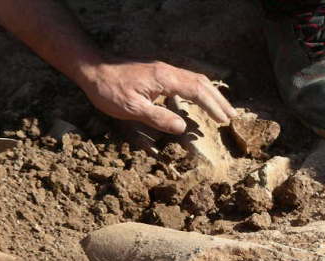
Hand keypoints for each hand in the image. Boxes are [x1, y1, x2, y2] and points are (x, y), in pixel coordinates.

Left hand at [80, 60, 236, 134]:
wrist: (92, 69)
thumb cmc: (109, 90)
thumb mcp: (132, 109)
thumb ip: (158, 118)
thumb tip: (183, 127)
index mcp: (164, 79)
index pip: (197, 91)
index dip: (213, 106)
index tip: (224, 121)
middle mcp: (168, 71)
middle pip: (201, 83)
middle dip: (218, 100)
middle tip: (231, 116)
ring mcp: (163, 70)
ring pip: (195, 79)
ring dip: (210, 94)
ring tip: (221, 109)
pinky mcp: (158, 73)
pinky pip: (185, 80)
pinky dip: (198, 91)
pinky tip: (198, 100)